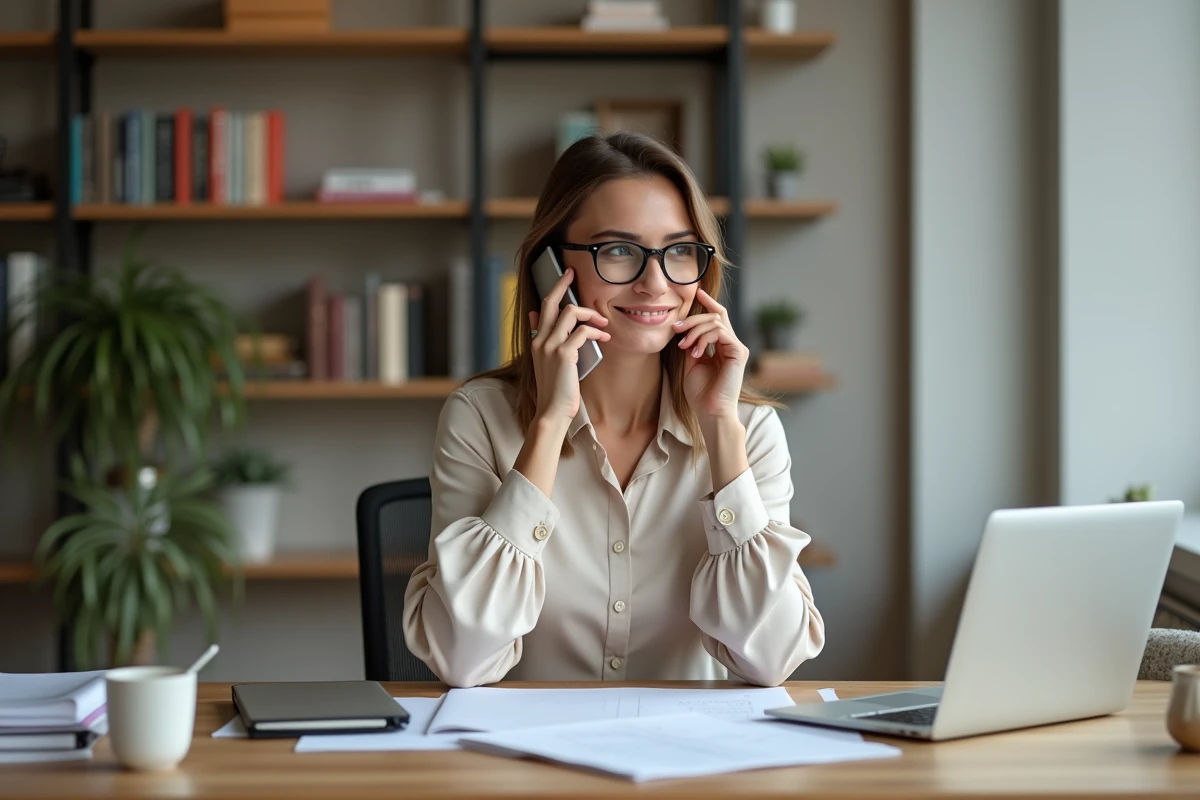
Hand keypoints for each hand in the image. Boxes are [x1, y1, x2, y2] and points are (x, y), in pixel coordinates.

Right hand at [529, 267, 609, 429]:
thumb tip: (535, 316)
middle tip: (574, 274)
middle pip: (551, 302)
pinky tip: (604, 337)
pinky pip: (582, 332)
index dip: (555, 288)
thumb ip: (542, 338)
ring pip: (569, 312)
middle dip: (563, 284)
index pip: (543, 306)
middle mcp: (541, 340)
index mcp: (537, 340)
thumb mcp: (544, 361)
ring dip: (590, 314)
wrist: (552, 412)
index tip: (566, 276)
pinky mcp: (564, 354)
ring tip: (603, 323)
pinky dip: (595, 331)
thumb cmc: (555, 389)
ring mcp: (551, 346)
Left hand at [675, 288, 748, 422]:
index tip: (697, 292)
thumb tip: (684, 327)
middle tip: (675, 328)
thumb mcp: (691, 363)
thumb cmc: (700, 393)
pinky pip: (721, 332)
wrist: (710, 412)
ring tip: (683, 346)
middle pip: (715, 315)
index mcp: (722, 347)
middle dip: (692, 318)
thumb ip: (692, 343)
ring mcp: (737, 348)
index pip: (718, 317)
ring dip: (695, 330)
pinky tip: (695, 352)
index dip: (708, 303)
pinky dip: (704, 338)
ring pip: (716, 322)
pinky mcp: (739, 352)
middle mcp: (732, 345)